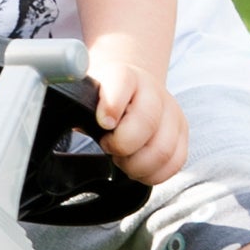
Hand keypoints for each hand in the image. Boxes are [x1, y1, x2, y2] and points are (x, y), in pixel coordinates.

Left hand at [85, 47, 188, 185]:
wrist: (133, 87)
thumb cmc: (103, 97)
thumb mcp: (85, 93)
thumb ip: (76, 105)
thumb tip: (67, 123)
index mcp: (123, 76)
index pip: (121, 83)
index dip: (111, 105)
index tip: (102, 123)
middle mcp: (153, 90)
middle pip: (146, 124)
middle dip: (122, 146)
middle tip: (109, 147)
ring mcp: (171, 112)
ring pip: (163, 149)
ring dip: (137, 165)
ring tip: (123, 160)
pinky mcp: (182, 132)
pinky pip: (176, 161)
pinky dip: (154, 173)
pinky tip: (137, 169)